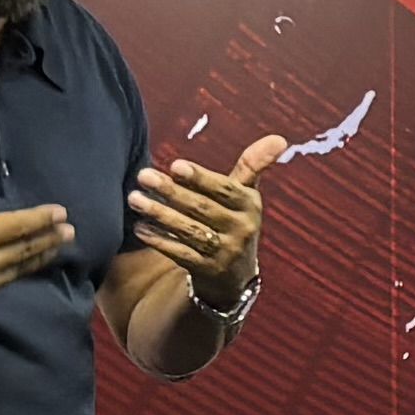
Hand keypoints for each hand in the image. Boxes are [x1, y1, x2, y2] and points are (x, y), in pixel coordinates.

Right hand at [0, 142, 72, 332]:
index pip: (18, 225)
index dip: (41, 218)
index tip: (62, 213)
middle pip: (26, 250)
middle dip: (50, 239)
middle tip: (70, 232)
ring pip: (17, 271)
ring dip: (38, 258)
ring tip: (53, 250)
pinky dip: (12, 276)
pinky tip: (15, 272)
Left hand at [132, 132, 289, 303]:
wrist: (235, 276)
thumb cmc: (233, 221)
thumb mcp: (245, 196)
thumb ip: (253, 166)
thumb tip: (280, 139)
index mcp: (250, 206)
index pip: (225, 189)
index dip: (201, 178)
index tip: (175, 165)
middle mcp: (241, 230)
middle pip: (203, 208)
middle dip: (171, 192)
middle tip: (143, 176)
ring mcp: (225, 253)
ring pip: (189, 231)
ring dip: (160, 214)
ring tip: (134, 199)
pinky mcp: (207, 271)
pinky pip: (180, 253)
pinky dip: (159, 240)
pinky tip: (140, 227)